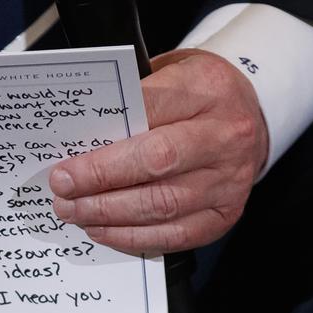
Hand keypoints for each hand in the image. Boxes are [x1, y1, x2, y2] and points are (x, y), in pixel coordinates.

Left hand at [49, 49, 268, 254]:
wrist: (249, 117)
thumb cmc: (197, 96)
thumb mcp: (169, 74)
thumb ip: (131, 103)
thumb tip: (78, 142)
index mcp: (206, 89)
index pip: (147, 113)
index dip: (104, 144)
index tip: (66, 165)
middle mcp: (224, 136)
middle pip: (157, 162)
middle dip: (101, 180)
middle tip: (63, 191)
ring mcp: (229, 179)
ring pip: (163, 204)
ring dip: (111, 214)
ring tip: (76, 213)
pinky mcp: (225, 213)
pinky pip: (176, 234)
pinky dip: (134, 237)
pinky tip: (105, 231)